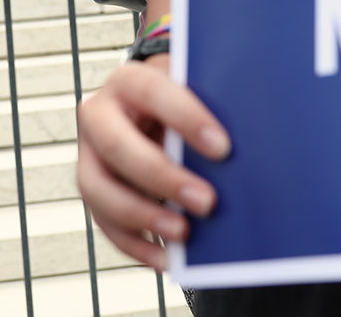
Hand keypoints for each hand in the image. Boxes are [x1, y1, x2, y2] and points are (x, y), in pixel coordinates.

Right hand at [76, 58, 228, 270]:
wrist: (145, 108)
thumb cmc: (179, 104)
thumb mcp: (191, 94)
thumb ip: (209, 111)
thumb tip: (251, 144)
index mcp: (128, 81)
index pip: (153, 93)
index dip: (186, 119)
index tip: (223, 148)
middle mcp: (98, 114)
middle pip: (117, 146)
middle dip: (162, 177)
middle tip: (207, 202)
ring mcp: (89, 155)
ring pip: (98, 189)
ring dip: (142, 215)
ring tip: (183, 235)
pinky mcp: (92, 189)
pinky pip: (104, 222)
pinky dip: (135, 245)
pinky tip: (166, 259)